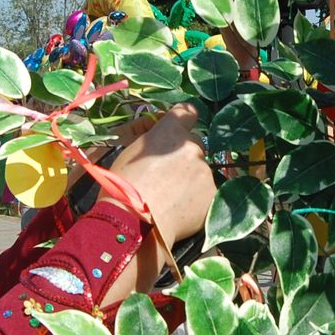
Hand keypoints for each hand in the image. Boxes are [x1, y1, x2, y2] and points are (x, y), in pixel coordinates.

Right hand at [105, 104, 212, 244]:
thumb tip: (162, 140)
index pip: (187, 112)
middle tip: (169, 176)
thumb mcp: (130, 153)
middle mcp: (191, 146)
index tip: (180, 129)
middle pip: (195, 144)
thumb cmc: (122, 187)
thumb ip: (153, 142)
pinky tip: (180, 211)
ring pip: (201, 171)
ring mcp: (204, 171)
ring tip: (171, 199)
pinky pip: (206, 192)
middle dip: (185, 156)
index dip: (183, 121)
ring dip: (191, 179)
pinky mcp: (212, 193)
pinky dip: (196, 200)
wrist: (134, 222)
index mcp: (169, 132)